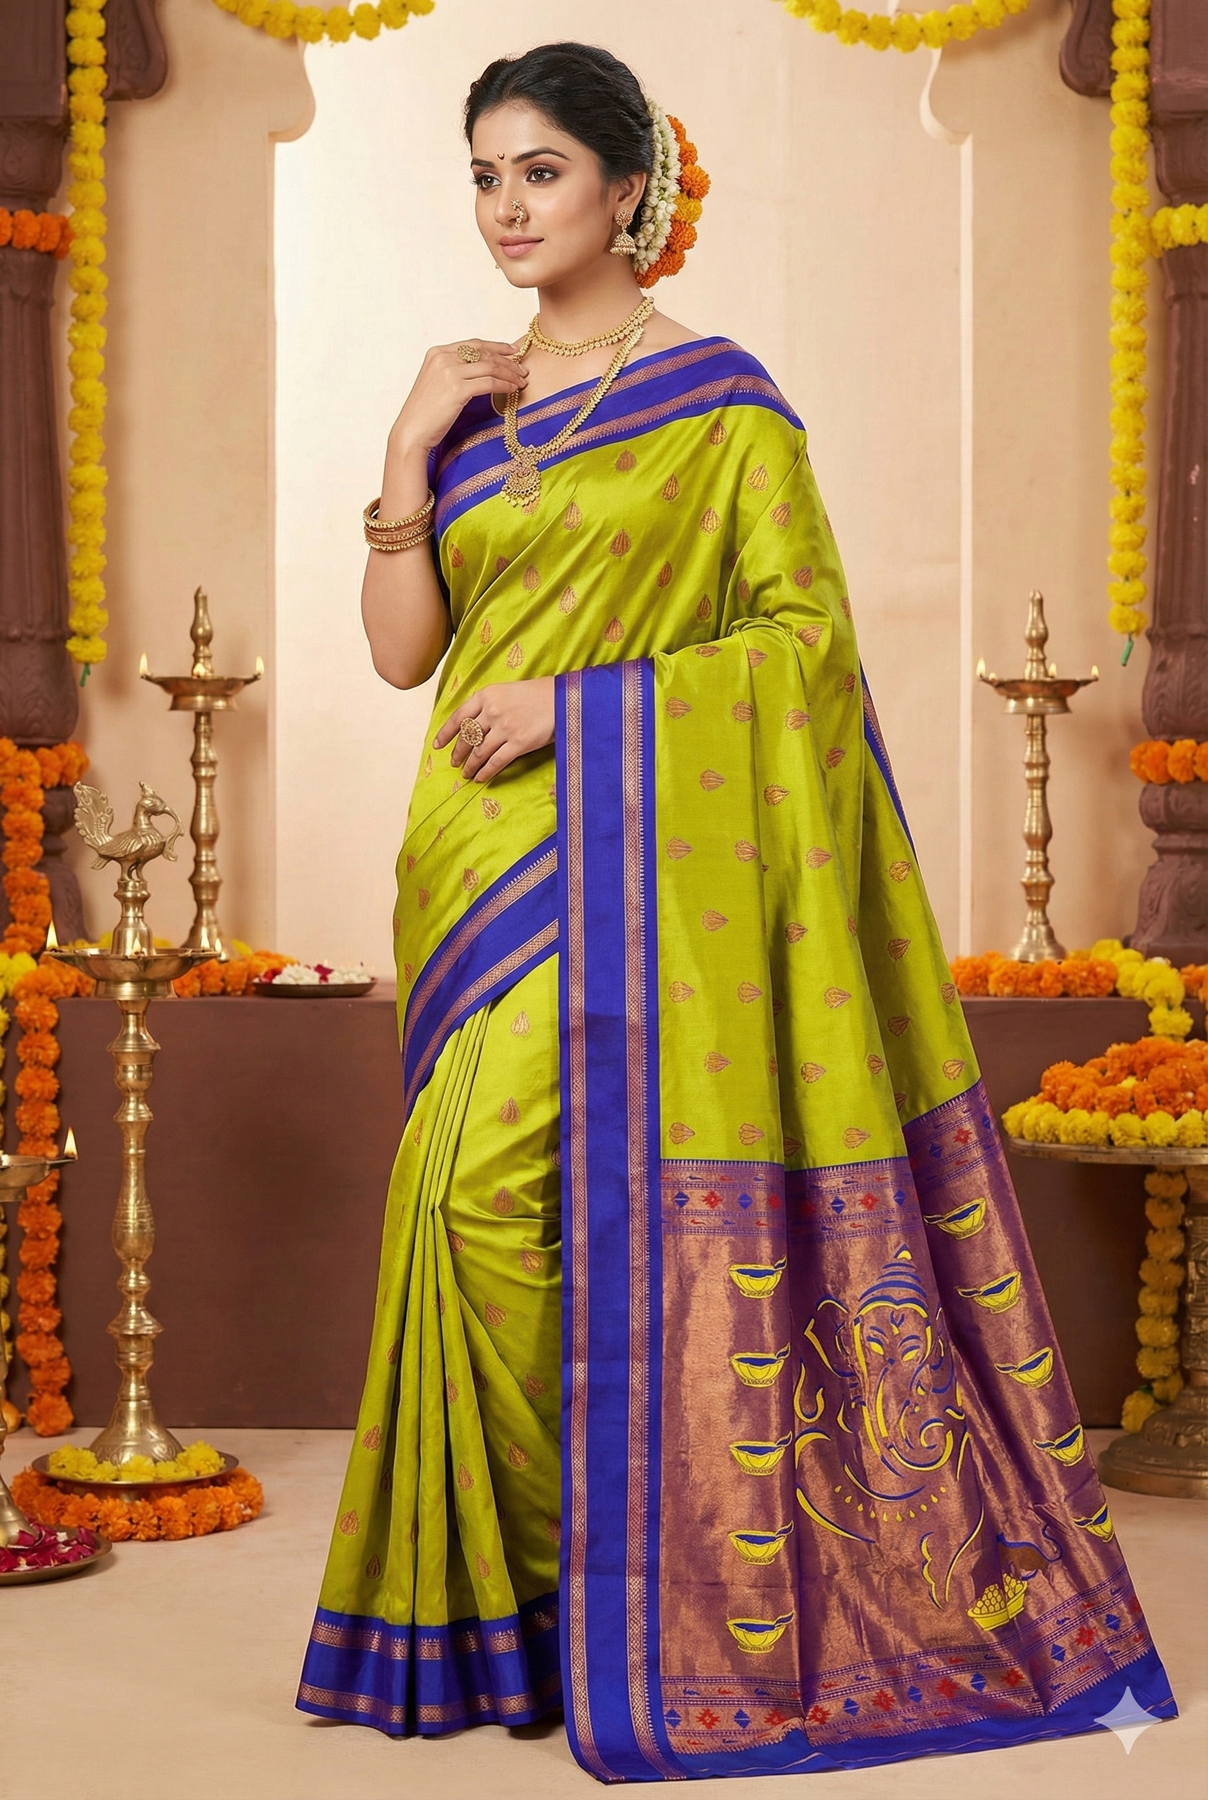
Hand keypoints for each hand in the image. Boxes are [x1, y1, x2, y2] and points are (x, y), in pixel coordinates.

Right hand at [390, 339, 527, 455]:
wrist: (412, 431)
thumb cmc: (425, 413)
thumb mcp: (436, 383)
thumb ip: (454, 371)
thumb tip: (481, 368)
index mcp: (437, 352)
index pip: (474, 344)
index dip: (496, 346)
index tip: (513, 350)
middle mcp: (443, 358)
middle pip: (484, 354)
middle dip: (508, 361)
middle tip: (523, 369)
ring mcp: (450, 372)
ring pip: (490, 367)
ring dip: (510, 373)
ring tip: (522, 381)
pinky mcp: (457, 389)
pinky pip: (489, 383)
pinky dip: (504, 385)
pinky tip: (513, 389)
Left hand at [434, 679, 555, 782]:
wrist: (563, 698)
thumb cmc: (538, 694)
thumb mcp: (507, 690)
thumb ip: (490, 704)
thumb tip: (475, 725)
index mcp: (486, 695)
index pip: (458, 717)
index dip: (446, 733)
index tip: (437, 745)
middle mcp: (492, 712)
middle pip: (467, 737)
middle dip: (458, 753)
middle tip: (454, 763)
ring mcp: (505, 728)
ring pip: (479, 752)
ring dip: (470, 765)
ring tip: (466, 774)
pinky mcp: (519, 744)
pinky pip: (496, 762)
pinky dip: (486, 772)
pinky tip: (480, 778)